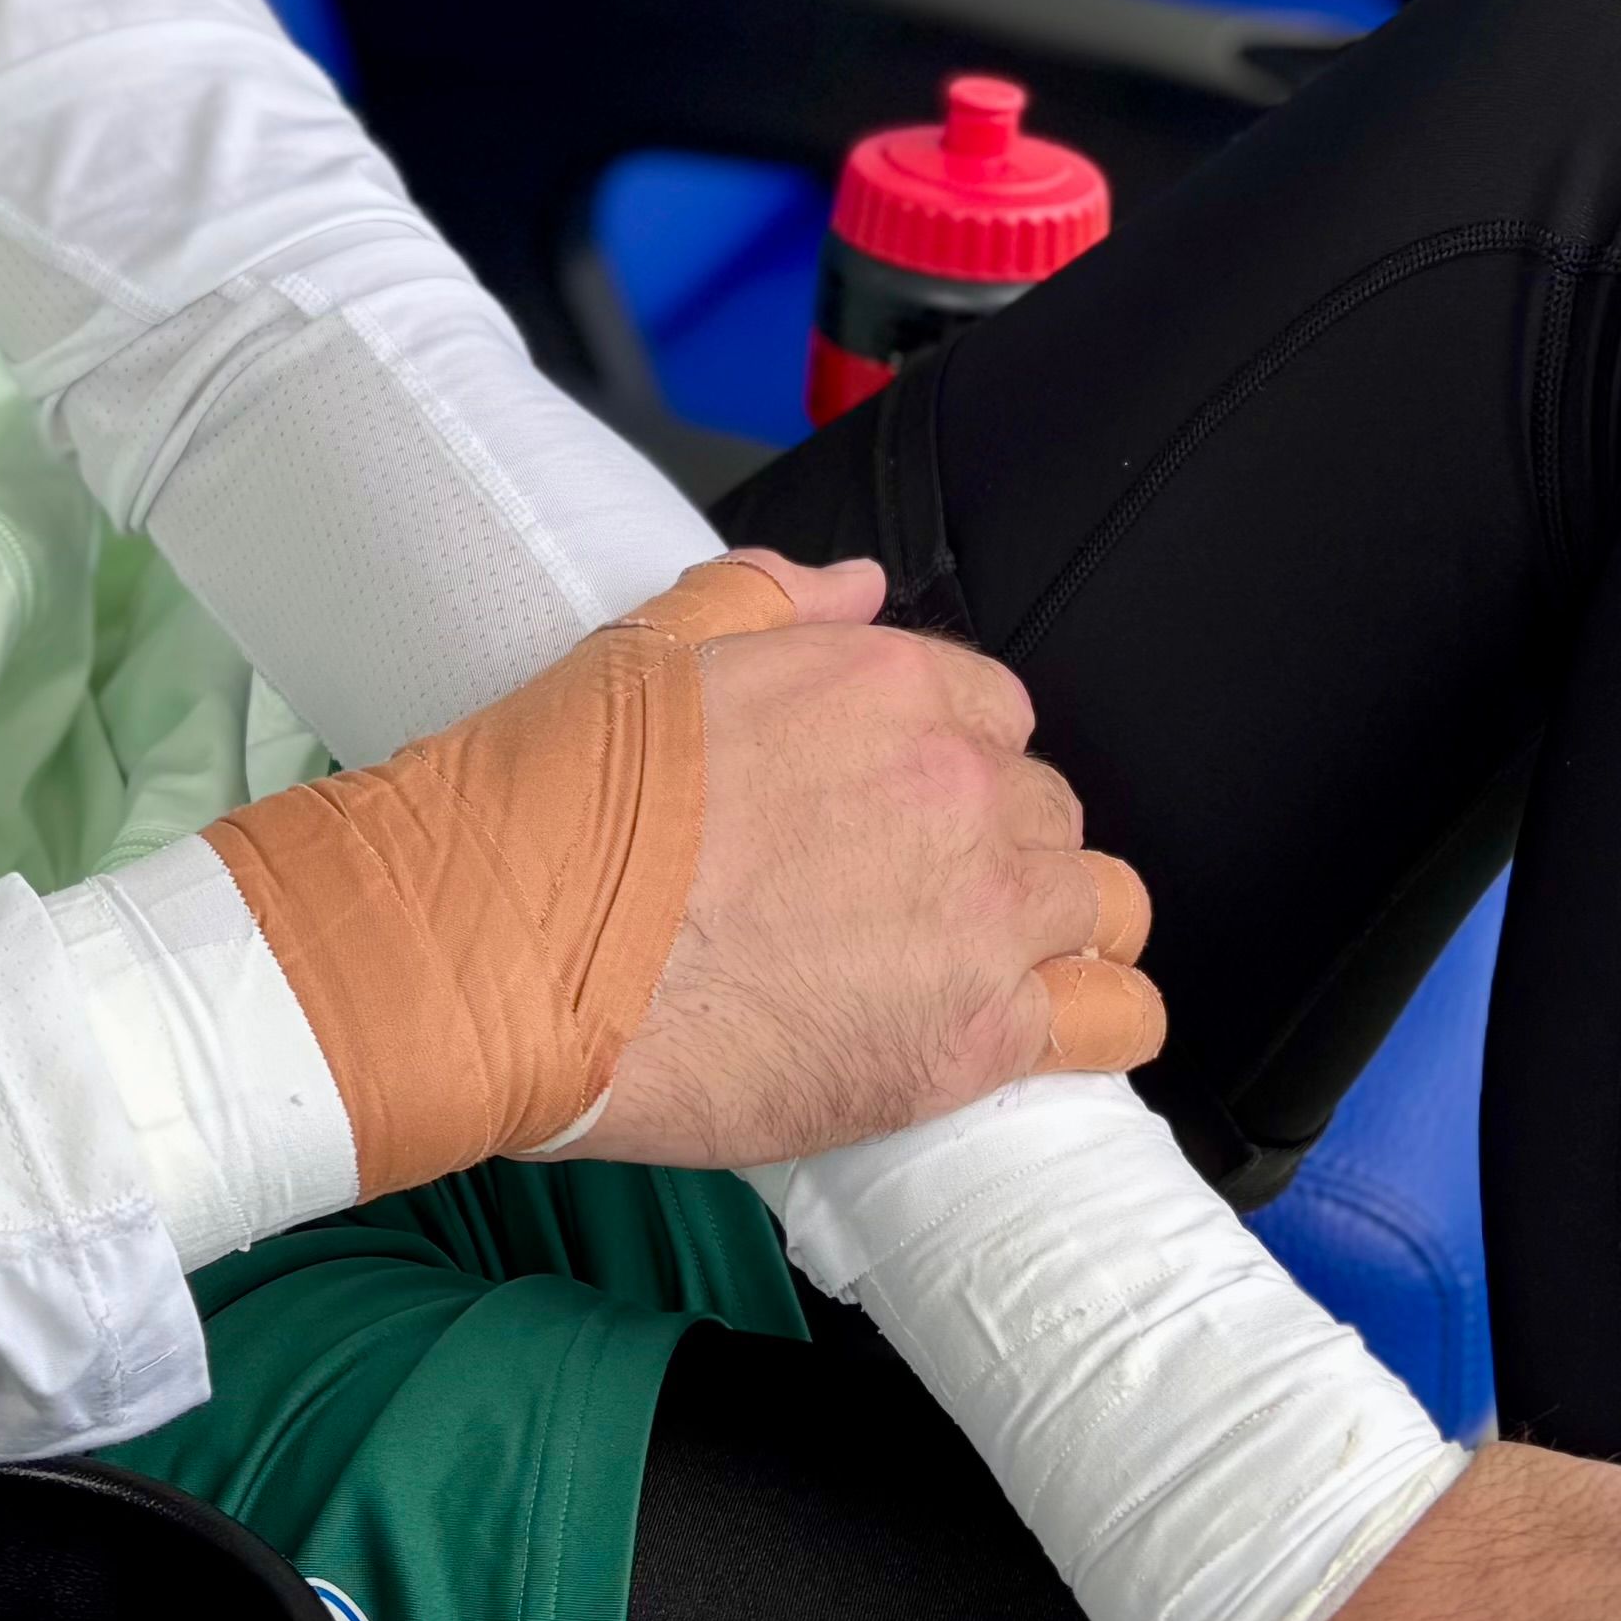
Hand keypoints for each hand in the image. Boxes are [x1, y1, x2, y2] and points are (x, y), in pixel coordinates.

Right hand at [556, 553, 1163, 1169]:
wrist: (503, 954)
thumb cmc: (553, 812)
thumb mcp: (647, 652)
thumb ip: (768, 603)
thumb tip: (857, 582)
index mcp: (885, 684)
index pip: (992, 712)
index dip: (948, 764)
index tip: (894, 812)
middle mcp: (955, 787)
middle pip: (1044, 809)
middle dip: (992, 846)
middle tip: (900, 899)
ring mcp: (979, 914)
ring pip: (1101, 904)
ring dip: (1052, 927)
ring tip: (972, 968)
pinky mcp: (976, 1037)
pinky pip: (1117, 1016)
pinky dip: (1099, 1019)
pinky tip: (1041, 1028)